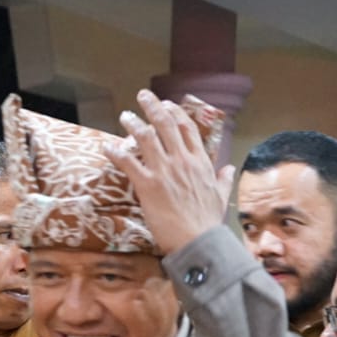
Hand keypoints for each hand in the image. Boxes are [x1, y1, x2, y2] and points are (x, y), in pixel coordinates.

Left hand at [107, 89, 231, 255]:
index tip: (167, 104)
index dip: (176, 113)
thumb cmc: (208, 221)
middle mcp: (181, 161)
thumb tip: (229, 168)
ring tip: (124, 116)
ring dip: (133, 124)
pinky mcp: (147, 185)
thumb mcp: (220, 196)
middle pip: (166, 125)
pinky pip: (128, 162)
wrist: (198, 240)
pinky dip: (116, 152)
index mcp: (199, 162)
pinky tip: (107, 146)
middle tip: (143, 96)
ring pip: (146, 138)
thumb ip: (223, 179)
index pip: (187, 129)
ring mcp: (164, 171)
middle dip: (153, 107)